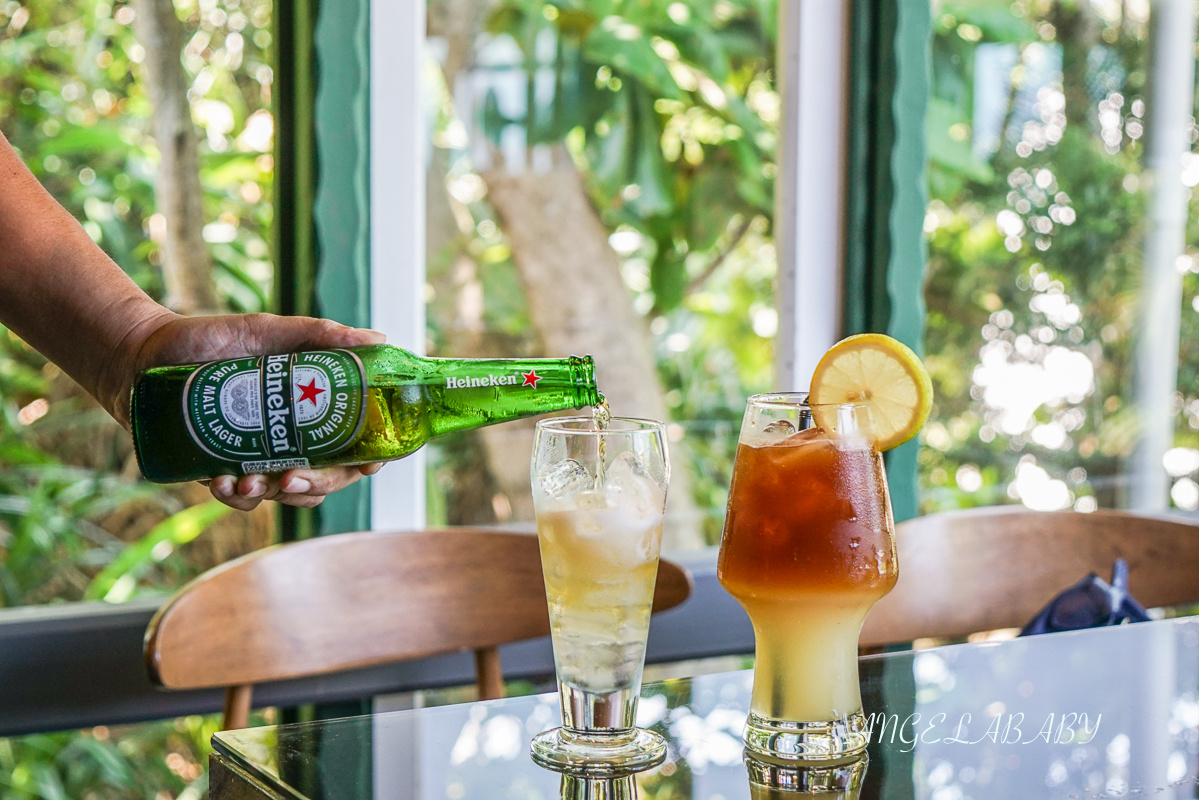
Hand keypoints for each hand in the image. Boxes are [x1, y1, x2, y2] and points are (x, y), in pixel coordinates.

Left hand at [110, 312, 388, 510]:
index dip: (369, 457)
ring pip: (286, 494)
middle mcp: (290, 437)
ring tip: (250, 482)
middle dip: (317, 485)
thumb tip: (378, 340)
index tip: (368, 462)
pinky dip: (235, 496)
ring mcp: (258, 456)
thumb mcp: (267, 331)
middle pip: (327, 477)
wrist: (140, 354)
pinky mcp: (221, 469)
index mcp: (310, 408)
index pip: (353, 442)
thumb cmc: (208, 338)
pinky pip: (239, 498)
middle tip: (294, 479)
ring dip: (274, 496)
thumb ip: (320, 336)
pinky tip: (221, 482)